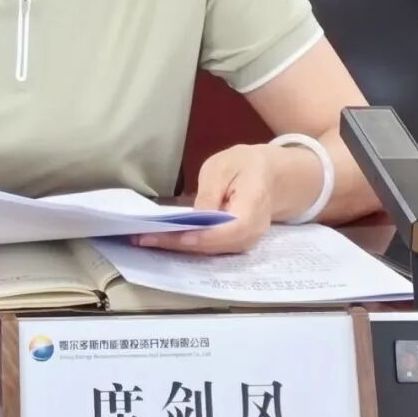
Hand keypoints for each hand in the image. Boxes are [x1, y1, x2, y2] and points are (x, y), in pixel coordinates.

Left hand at [131, 145, 279, 256]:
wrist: (274, 176)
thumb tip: (195, 219)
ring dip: (179, 248)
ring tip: (148, 240)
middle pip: (214, 246)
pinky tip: (166, 239)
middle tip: (143, 238)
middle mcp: (253, 232)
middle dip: (178, 244)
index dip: (198, 237)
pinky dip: (188, 245)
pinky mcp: (237, 243)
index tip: (169, 235)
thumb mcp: (223, 167)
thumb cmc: (246, 165)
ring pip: (211, 251)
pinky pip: (212, 248)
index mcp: (253, 207)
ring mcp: (247, 242)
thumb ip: (209, 193)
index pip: (226, 230)